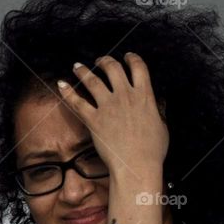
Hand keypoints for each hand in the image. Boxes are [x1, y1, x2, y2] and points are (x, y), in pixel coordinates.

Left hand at [57, 52, 166, 178]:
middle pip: (113, 68)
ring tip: (78, 66)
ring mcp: (108, 107)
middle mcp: (125, 96)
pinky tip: (61, 84)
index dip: (132, 58)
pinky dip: (67, 92)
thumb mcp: (162, 126)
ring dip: (84, 71)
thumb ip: (158, 110)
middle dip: (105, 61)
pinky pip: (77, 102)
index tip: (127, 56)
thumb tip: (159, 102)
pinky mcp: (94, 119)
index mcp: (145, 96)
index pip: (139, 67)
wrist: (137, 166)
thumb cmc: (153, 151)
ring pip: (92, 80)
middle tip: (100, 60)